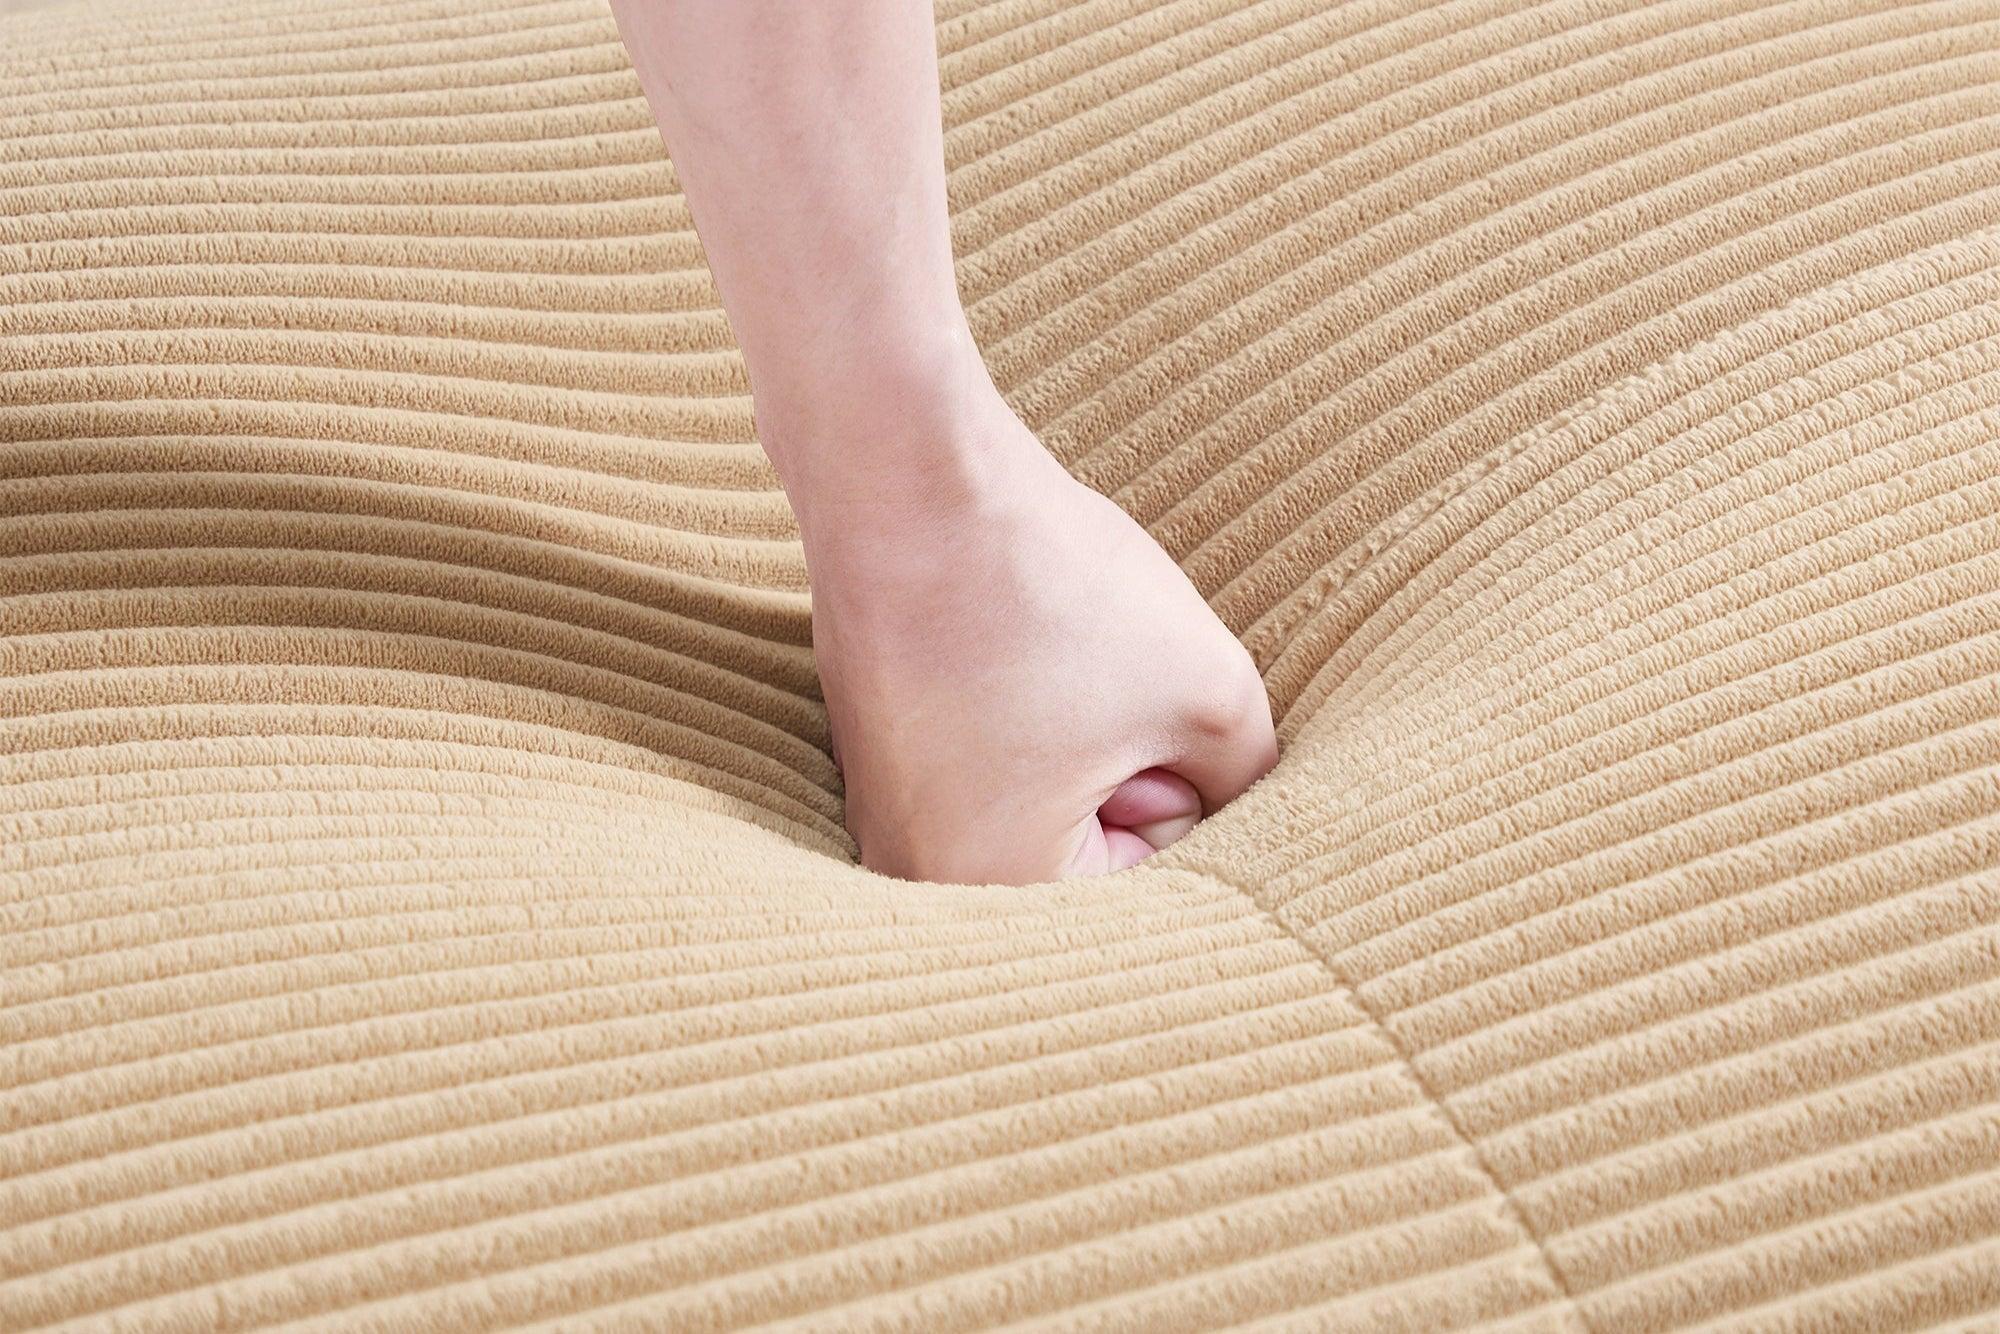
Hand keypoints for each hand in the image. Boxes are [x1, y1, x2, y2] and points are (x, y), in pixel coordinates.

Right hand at [773, 368, 1278, 884]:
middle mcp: (913, 875)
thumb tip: (1232, 810)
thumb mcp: (1210, 692)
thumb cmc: (1049, 589)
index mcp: (995, 886)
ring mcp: (877, 813)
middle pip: (1084, 852)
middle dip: (1120, 767)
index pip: (1149, 879)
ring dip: (1069, 738)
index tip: (1144, 703)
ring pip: (1032, 802)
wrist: (904, 473)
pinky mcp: (866, 751)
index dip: (1176, 780)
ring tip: (1050, 656)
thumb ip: (1247, 783)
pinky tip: (1005, 641)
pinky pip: (973, 762)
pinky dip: (1009, 711)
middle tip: (1104, 677)